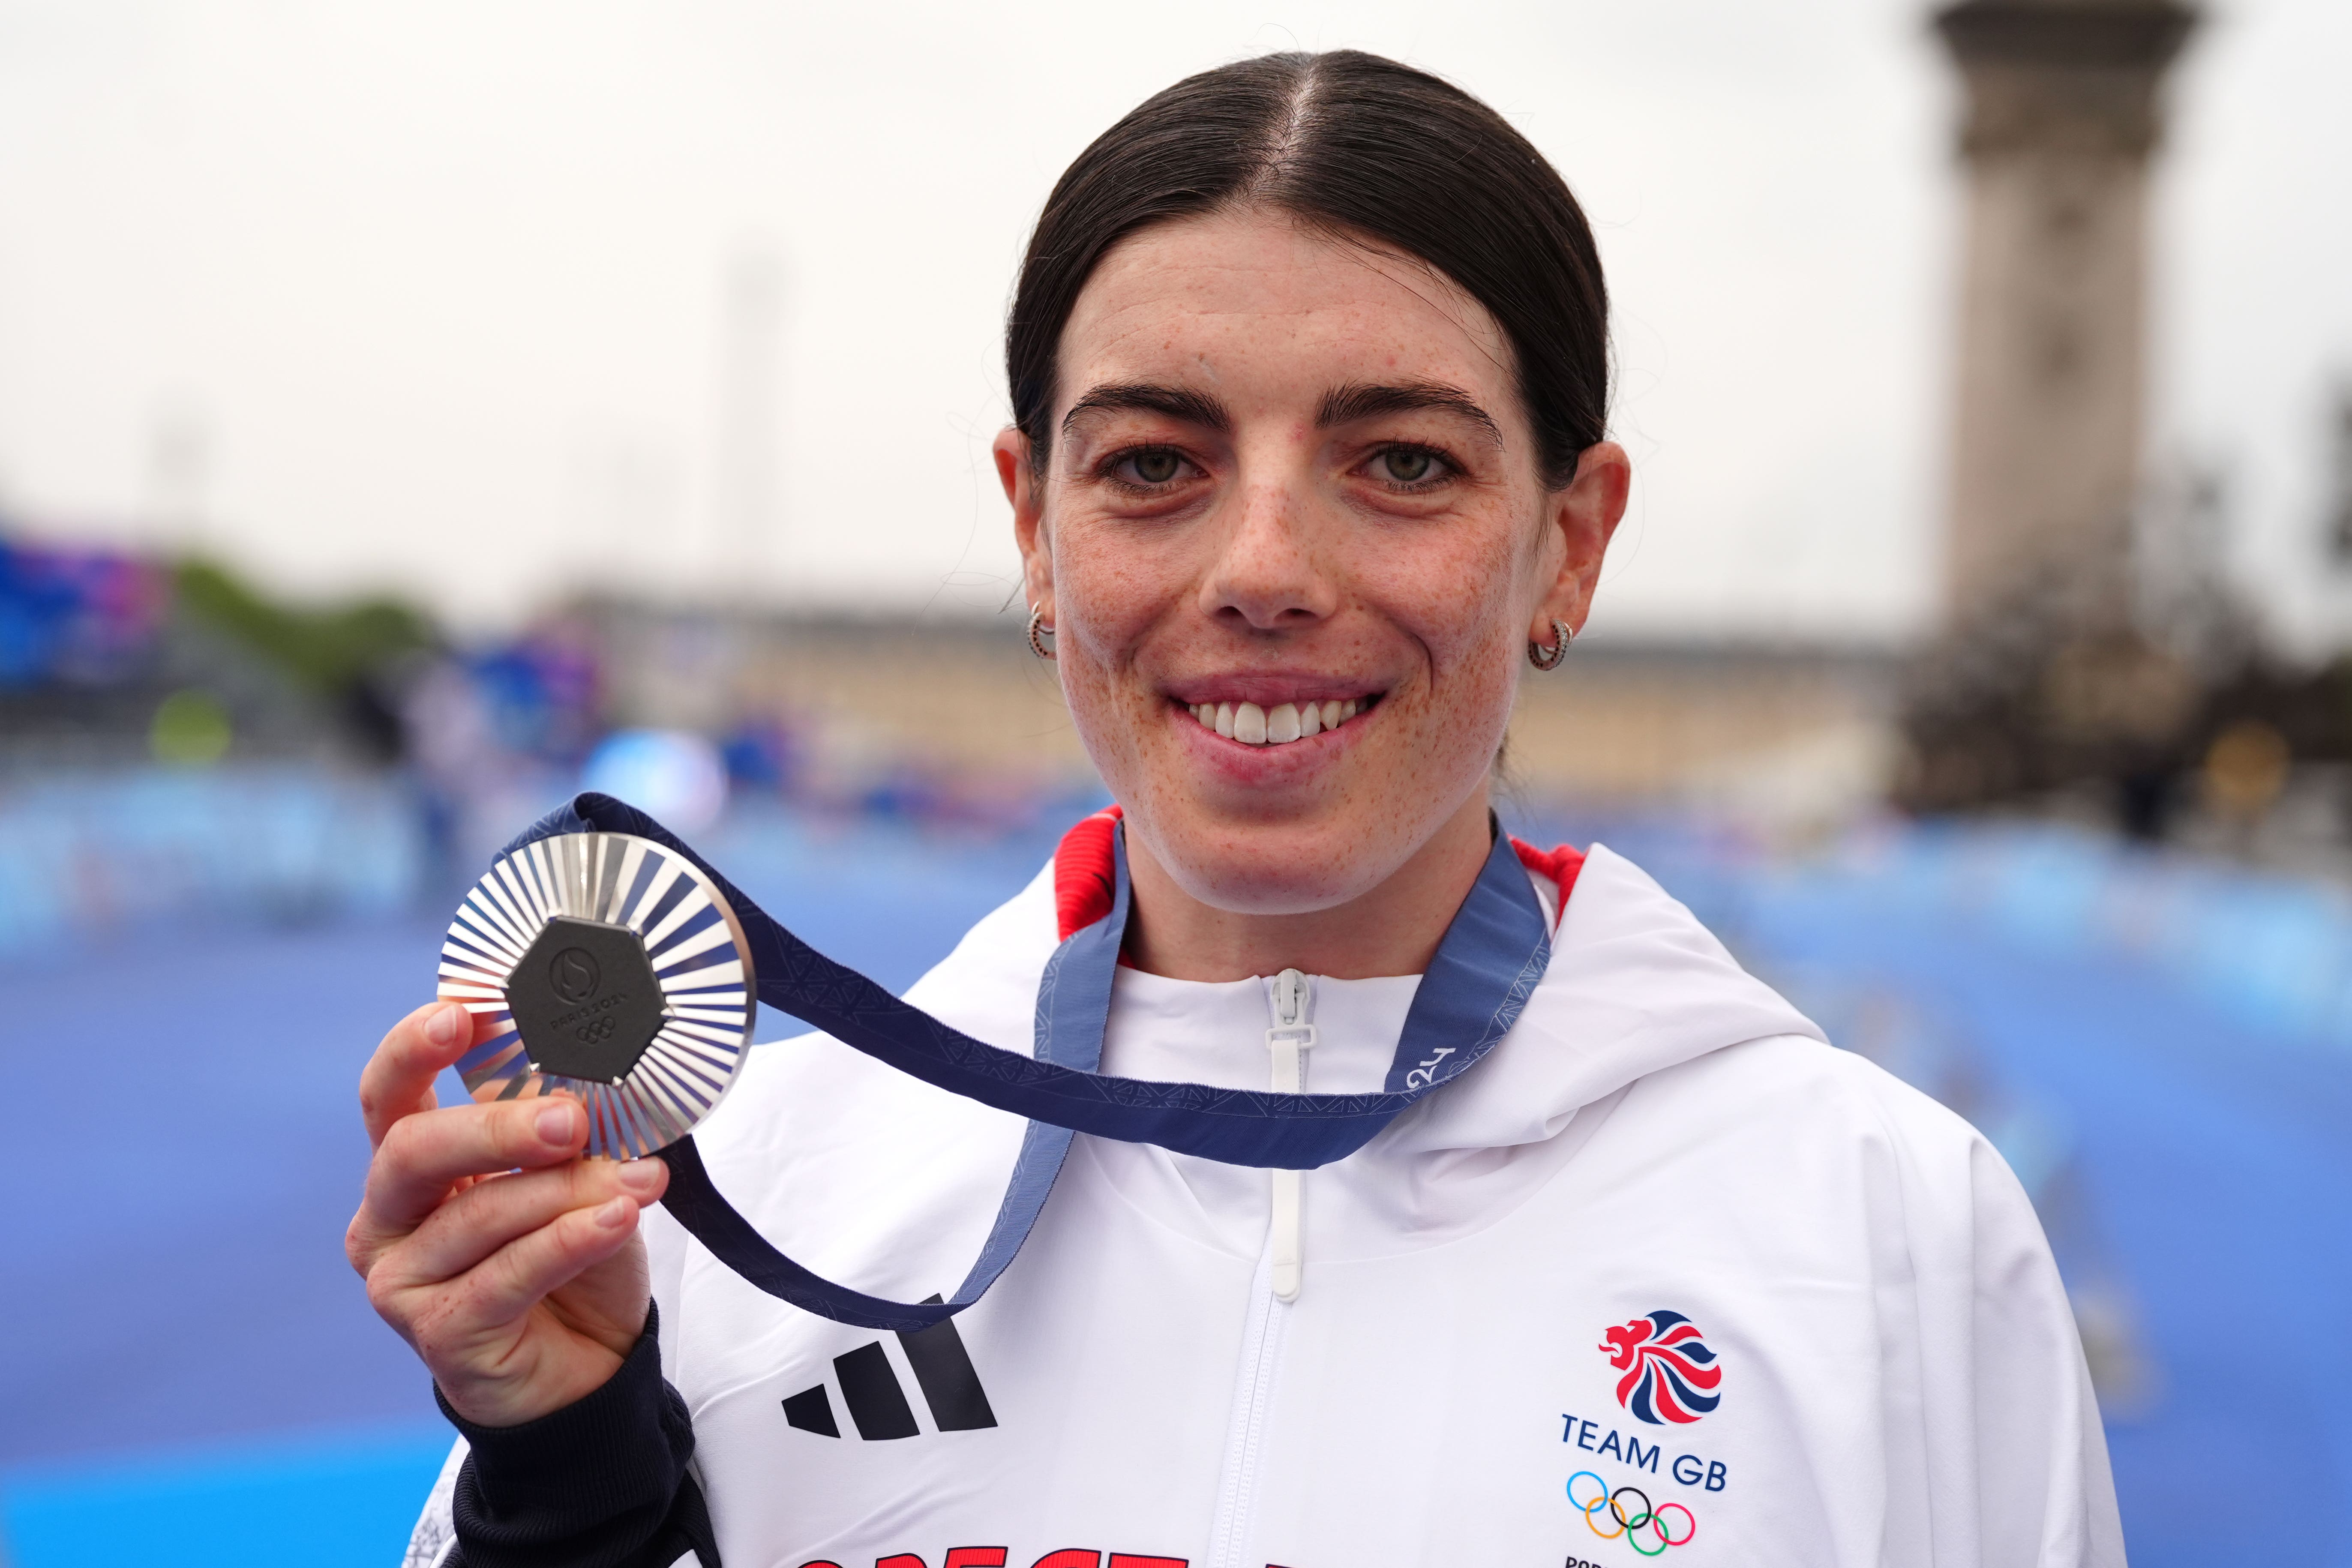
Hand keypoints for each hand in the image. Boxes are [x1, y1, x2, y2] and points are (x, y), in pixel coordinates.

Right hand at [345, 1001, 669, 1426]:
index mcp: (411, 1167)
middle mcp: (389, 1220)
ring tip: (639, 1182)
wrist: (586, 1363)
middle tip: (570, 1118)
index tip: (459, 1012)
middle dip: (496, 1126)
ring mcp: (402, 1282)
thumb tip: (590, 1089)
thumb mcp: (577, 1179)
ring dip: (568, 1192)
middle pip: (414, 1150)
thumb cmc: (570, 1258)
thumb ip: (567, 1135)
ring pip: (479, 1215)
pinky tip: (617, 1221)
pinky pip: (507, 1275)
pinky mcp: (439, 1335)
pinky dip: (568, 1241)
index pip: (388, 1095)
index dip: (413, 1049)